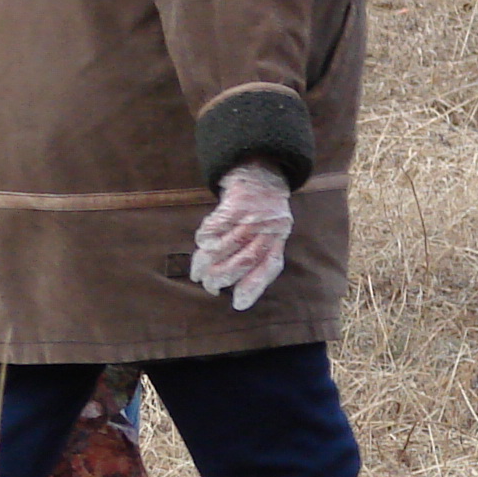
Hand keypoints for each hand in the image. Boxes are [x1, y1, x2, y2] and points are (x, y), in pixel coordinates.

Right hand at [187, 162, 293, 311]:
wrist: (261, 172)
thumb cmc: (264, 211)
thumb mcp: (272, 232)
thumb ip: (262, 256)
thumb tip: (241, 294)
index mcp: (279, 237)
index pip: (269, 267)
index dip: (253, 287)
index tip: (237, 304)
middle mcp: (268, 227)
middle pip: (245, 259)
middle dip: (224, 277)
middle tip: (210, 287)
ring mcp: (252, 214)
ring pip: (228, 244)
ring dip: (209, 262)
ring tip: (198, 273)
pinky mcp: (236, 202)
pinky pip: (218, 224)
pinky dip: (207, 237)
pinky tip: (201, 246)